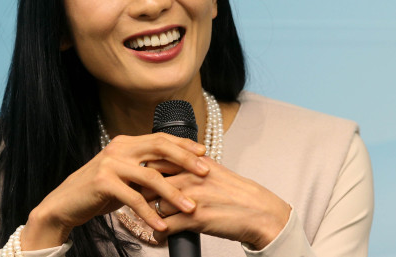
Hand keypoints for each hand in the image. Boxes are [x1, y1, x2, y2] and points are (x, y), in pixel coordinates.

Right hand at [20, 133, 209, 249]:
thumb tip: (176, 170)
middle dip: (186, 160)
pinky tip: (162, 225)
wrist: (64, 204)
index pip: (161, 138)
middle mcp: (120, 148)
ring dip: (173, 193)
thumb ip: (145, 168)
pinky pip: (134, 199)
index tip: (205, 153)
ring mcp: (111, 163)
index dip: (184, 145)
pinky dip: (150, 213)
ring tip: (190, 207)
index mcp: (127, 142)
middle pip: (160, 149)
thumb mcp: (125, 175)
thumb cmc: (98, 191)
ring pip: (151, 176)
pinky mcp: (104, 182)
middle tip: (205, 172)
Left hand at [142, 156, 290, 249]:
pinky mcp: (193, 219)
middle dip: (140, 193)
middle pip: (150, 183)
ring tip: (147, 220)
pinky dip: (158, 233)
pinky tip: (159, 235)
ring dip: (147, 215)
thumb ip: (192, 168)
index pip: (156, 160)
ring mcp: (191, 197)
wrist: (258, 212)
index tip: (137, 179)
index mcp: (194, 163)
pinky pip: (163, 227)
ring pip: (153, 205)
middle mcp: (190, 176)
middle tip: (136, 201)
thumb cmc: (238, 194)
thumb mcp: (214, 171)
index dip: (144, 171)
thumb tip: (172, 169)